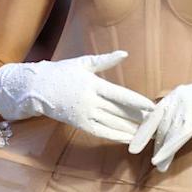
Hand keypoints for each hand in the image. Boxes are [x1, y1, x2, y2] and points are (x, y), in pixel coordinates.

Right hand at [0, 50, 154, 142]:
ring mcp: (83, 113)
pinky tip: (128, 138)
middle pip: (119, 112)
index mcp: (93, 83)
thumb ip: (105, 60)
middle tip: (156, 123)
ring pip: (112, 123)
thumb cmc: (61, 72)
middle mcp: (90, 100)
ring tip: (147, 132)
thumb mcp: (83, 63)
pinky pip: (100, 132)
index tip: (153, 108)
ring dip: (130, 129)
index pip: (121, 95)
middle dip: (139, 118)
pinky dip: (115, 135)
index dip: (138, 103)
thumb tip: (124, 53)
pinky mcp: (78, 123)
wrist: (36, 88)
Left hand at [130, 58, 191, 171]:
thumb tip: (175, 126)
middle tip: (134, 153)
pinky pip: (177, 137)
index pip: (154, 112)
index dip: (143, 127)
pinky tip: (159, 160)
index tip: (134, 140)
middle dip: (146, 139)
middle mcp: (177, 98)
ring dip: (159, 150)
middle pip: (156, 123)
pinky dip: (166, 150)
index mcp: (177, 93)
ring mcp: (186, 108)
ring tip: (155, 164)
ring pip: (166, 133)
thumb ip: (186, 111)